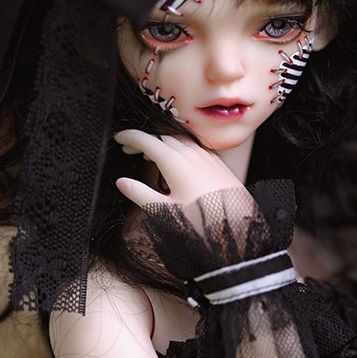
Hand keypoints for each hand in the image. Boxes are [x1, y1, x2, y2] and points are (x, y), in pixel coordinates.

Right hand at [114, 130, 244, 207]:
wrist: (237, 221)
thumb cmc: (202, 219)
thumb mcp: (165, 210)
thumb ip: (140, 194)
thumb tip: (122, 183)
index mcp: (174, 161)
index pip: (146, 140)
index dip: (130, 137)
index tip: (119, 139)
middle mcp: (190, 153)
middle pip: (161, 136)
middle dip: (143, 140)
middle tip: (129, 150)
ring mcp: (205, 155)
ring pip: (178, 139)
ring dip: (161, 143)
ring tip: (149, 156)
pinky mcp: (216, 161)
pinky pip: (192, 146)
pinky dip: (177, 147)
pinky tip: (176, 162)